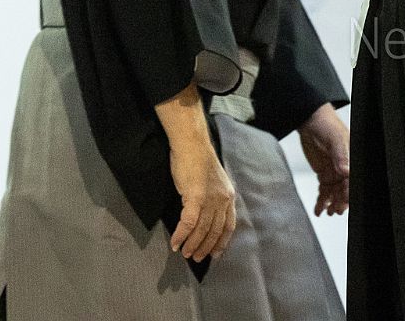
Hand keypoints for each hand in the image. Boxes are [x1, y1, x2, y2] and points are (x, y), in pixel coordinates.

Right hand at [167, 139, 236, 261]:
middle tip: (196, 258)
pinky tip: (175, 243)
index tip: (216, 254)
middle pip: (215, 230)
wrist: (192, 146)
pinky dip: (181, 235)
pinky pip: (188, 222)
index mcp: (228, 196)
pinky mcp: (195, 197)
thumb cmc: (199, 162)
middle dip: (205, 247)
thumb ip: (214, 198)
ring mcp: (210, 199)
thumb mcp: (213, 182)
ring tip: (185, 254)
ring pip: (201, 229)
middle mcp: (222, 199)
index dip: (222, 241)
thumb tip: (206, 215)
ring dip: (192, 244)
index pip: (229, 225)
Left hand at [298, 103, 349, 215]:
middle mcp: (345, 167)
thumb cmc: (326, 125)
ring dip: (332, 203)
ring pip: (335, 192)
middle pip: (345, 189)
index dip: (349, 192)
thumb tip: (346, 171)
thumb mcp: (334, 139)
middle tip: (335, 211)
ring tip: (327, 211)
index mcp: (351, 158)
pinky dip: (322, 201)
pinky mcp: (324, 173)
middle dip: (341, 201)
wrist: (310, 120)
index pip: (352, 180)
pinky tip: (319, 209)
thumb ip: (340, 155)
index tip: (344, 201)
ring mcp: (334, 171)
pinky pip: (324, 190)